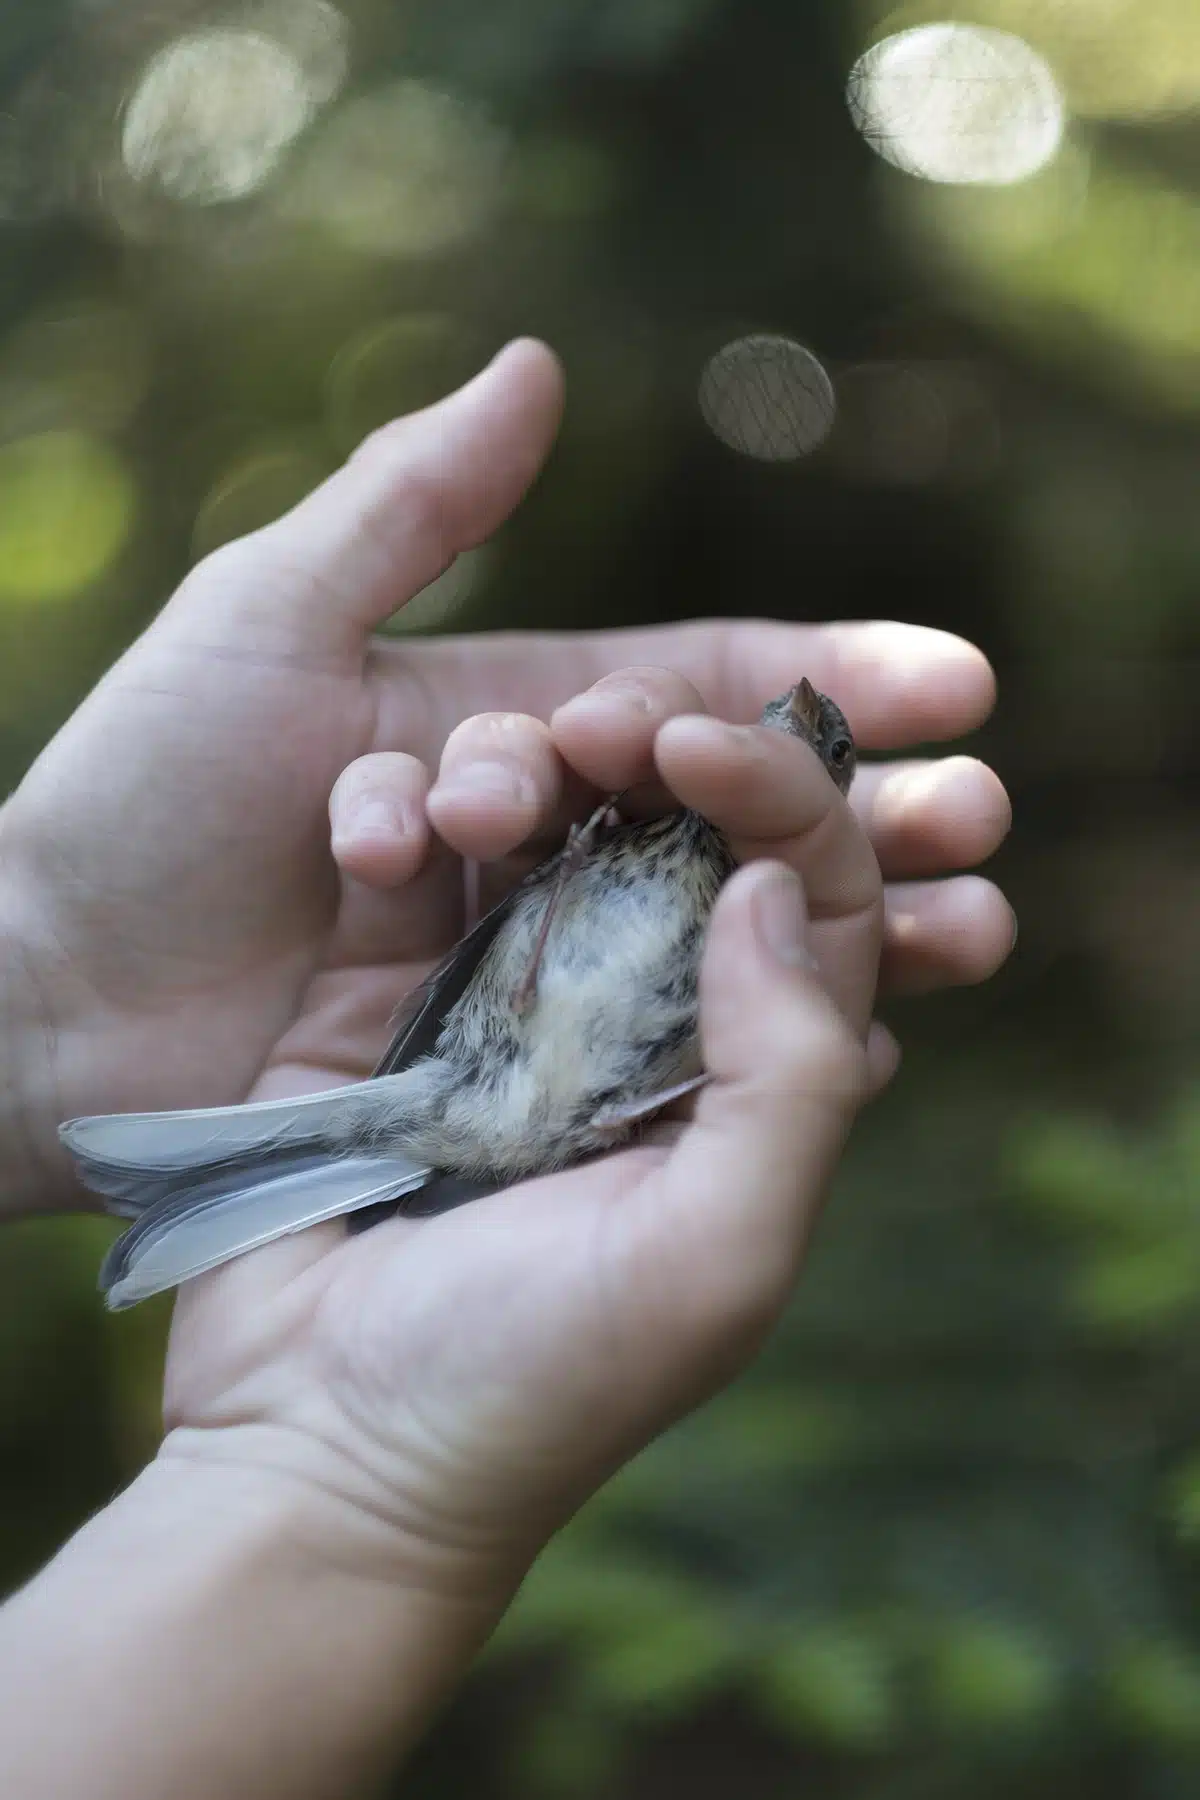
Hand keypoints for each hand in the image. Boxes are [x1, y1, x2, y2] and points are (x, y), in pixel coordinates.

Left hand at [0, 338, 1010, 1221]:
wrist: (47, 1005)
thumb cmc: (144, 799)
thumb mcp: (269, 619)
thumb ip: (411, 503)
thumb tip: (543, 364)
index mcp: (501, 716)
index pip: (695, 682)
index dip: (826, 675)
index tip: (954, 682)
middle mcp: (532, 833)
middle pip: (733, 809)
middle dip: (862, 804)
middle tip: (981, 818)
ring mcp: (522, 949)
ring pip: (713, 922)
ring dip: (836, 918)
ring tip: (958, 929)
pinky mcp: (500, 1051)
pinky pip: (647, 1026)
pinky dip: (744, 1022)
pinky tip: (845, 1029)